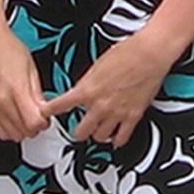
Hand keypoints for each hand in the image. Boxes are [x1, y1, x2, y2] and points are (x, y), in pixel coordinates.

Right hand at [0, 23, 49, 142]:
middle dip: (34, 127)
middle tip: (38, 115)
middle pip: (22, 132)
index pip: (33, 123)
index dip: (43, 122)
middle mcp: (1, 100)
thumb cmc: (8, 48)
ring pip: (9, 134)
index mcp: (16, 89)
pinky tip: (14, 118)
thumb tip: (44, 110)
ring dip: (21, 130)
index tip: (46, 116)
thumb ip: (38, 93)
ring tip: (26, 117)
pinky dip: (8, 128)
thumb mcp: (31, 69)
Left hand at [42, 31, 176, 149]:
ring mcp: (116, 113)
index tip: (44, 114)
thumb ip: (89, 81)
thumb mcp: (98, 65)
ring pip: (99, 137)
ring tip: (96, 133)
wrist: (149, 54)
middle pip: (80, 130)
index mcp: (87, 89)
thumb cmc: (127, 52)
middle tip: (76, 130)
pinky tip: (115, 139)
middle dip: (76, 131)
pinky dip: (117, 141)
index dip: (49, 112)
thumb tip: (85, 86)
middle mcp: (100, 105)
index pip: (60, 106)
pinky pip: (122, 137)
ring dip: (96, 135)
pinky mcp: (133, 116)